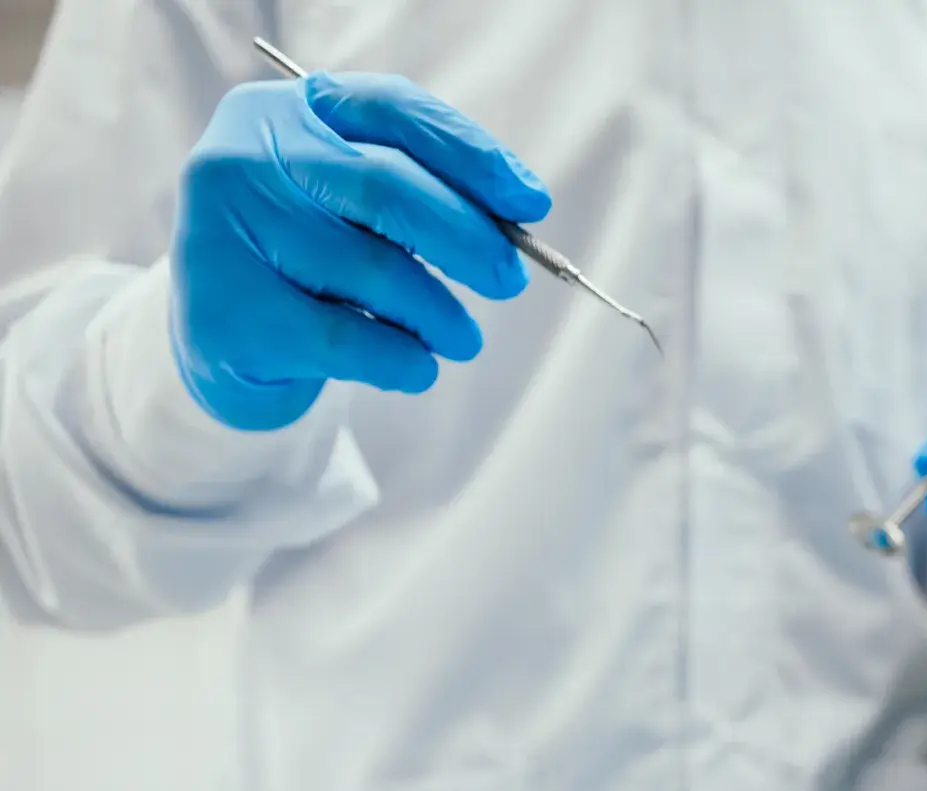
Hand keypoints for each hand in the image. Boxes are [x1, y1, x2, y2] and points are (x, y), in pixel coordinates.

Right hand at [170, 72, 551, 430]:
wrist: (221, 342)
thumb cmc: (309, 260)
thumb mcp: (351, 205)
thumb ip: (422, 190)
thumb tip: (521, 211)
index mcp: (282, 112)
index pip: (392, 111)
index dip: (471, 154)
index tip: (531, 202)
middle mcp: (241, 160)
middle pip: (386, 187)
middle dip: (468, 238)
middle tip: (508, 280)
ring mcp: (223, 235)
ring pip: (375, 271)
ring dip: (441, 314)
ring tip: (462, 339)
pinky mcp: (227, 315)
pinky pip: (348, 339)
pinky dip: (403, 359)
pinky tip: (417, 368)